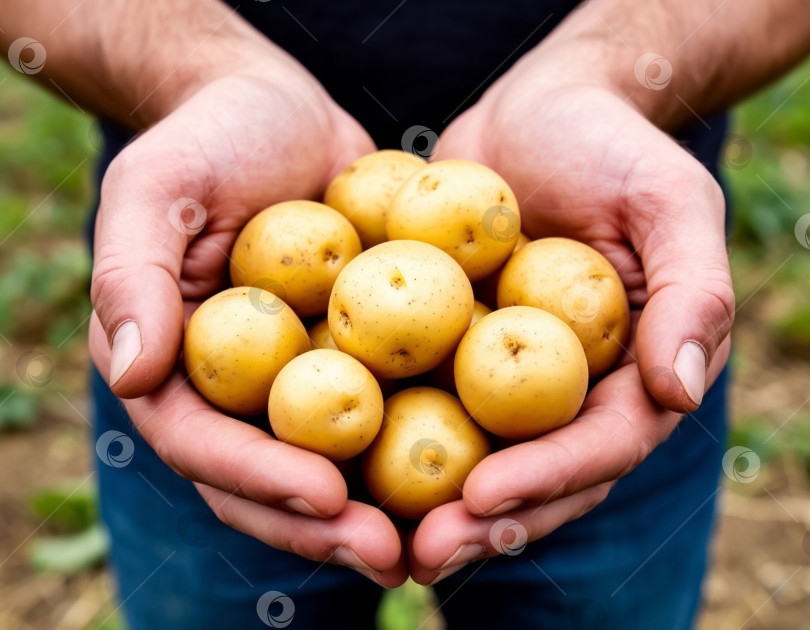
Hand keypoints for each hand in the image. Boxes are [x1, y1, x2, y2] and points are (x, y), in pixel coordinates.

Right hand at [88, 71, 405, 586]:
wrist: (279, 112)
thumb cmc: (208, 140)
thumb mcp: (157, 191)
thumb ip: (132, 278)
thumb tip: (135, 374)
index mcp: (176, 370)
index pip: (206, 447)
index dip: (260, 481)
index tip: (326, 496)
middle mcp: (236, 391)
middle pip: (274, 480)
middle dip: (329, 525)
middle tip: (395, 556)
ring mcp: (298, 380)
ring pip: (339, 463)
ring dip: (388, 510)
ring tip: (449, 537)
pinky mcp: (357, 356)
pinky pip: (393, 408)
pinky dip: (431, 442)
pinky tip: (486, 468)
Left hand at [409, 77, 733, 582]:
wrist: (537, 111)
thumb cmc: (612, 149)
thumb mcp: (669, 202)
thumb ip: (693, 291)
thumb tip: (681, 391)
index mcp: (629, 376)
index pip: (599, 446)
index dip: (547, 479)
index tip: (484, 494)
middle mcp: (565, 391)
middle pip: (529, 474)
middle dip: (479, 521)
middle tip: (419, 553)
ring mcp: (502, 375)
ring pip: (466, 454)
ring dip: (419, 504)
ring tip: (364, 534)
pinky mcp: (446, 349)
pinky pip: (411, 396)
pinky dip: (375, 431)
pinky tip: (326, 462)